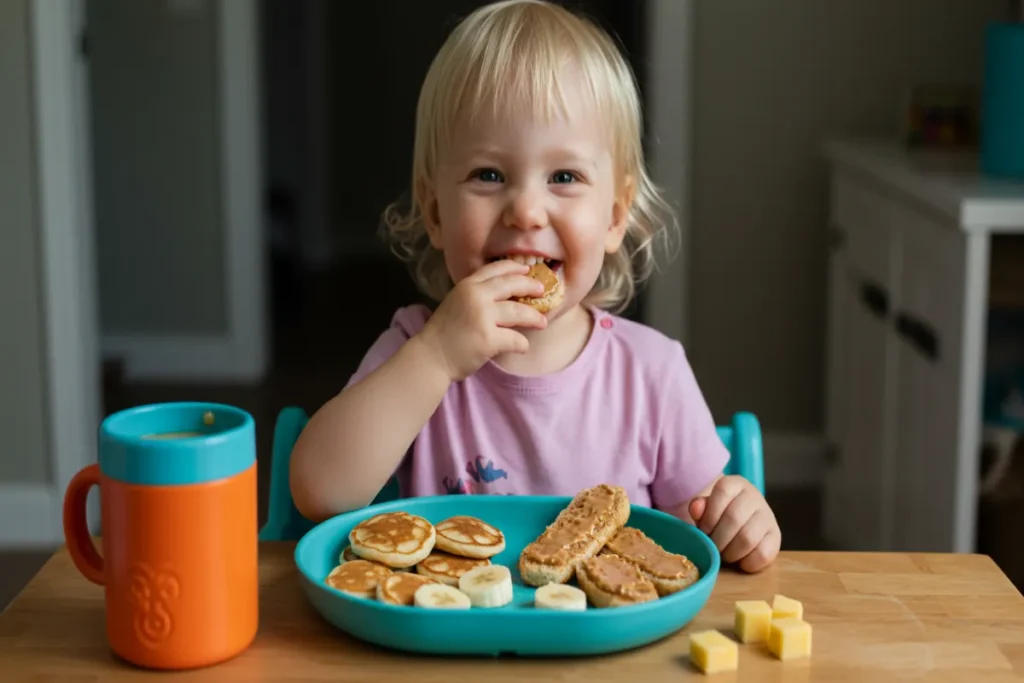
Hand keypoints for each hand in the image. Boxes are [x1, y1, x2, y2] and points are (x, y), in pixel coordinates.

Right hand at [417, 259, 547, 381]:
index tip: (527, 270)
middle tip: (542, 291)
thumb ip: (476, 295)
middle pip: (512, 284)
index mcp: (467, 286)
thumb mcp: (457, 302)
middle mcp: (476, 296)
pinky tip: (522, 347)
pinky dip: (522, 344)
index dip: (515, 268)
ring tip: (542, 322)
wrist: (431, 356)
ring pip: (519, 311)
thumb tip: (508, 294)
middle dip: (531, 287)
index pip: (496, 269)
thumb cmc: (445, 333)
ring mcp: (482, 317)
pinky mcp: (488, 339)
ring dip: (534, 317)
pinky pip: (516, 339)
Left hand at [688, 475, 780, 572]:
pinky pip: (763, 554)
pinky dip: (747, 563)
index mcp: (735, 484)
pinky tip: (741, 561)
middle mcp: (754, 496)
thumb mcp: (705, 508)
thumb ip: (699, 508)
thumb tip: (696, 509)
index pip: (723, 491)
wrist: (740, 524)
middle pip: (734, 518)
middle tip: (713, 547)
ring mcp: (768, 515)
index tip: (704, 530)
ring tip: (725, 554)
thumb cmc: (718, 516)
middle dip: (718, 539)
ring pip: (748, 538)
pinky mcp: (776, 536)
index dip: (710, 514)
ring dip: (731, 553)